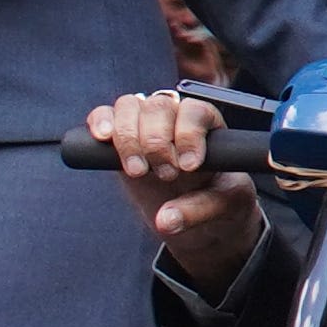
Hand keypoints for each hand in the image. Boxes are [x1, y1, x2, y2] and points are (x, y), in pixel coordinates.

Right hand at [85, 89, 259, 286]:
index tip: (189, 167)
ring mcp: (145, 125)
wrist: (196, 215)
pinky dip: (100, 121)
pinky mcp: (119, 139)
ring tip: (137, 170)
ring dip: (128, 137)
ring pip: (129, 106)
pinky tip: (102, 137)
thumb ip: (200, 210)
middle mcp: (175, 117)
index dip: (188, 135)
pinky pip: (104, 116)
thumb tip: (165, 220)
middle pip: (159, 106)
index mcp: (207, 123)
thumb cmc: (218, 199)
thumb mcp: (226, 205)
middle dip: (157, 142)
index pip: (195, 111)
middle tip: (166, 175)